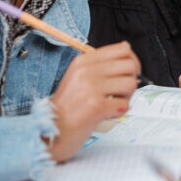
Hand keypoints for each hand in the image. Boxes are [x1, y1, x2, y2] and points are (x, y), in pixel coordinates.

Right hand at [48, 41, 140, 161]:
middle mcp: (86, 71)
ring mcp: (90, 87)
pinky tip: (106, 114)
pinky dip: (120, 112)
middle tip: (119, 93)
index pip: (123, 49)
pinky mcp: (95, 106)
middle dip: (131, 80)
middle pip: (131, 65)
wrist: (48, 133)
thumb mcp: (79, 78)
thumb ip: (102, 65)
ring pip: (131, 83)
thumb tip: (126, 48)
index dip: (132, 62)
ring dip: (126, 97)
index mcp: (83, 61)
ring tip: (111, 104)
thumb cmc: (68, 109)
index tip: (126, 74)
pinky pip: (125, 104)